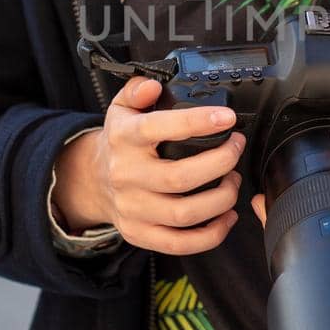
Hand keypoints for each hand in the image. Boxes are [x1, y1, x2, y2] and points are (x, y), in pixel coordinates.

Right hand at [54, 76, 246, 254]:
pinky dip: (211, 235)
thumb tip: (152, 85)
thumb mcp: (121, 108)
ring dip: (221, 198)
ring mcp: (132, 209)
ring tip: (233, 180)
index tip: (228, 118)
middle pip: (179, 178)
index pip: (159, 128)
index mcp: (124, 138)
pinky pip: (179, 244)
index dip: (197, 122)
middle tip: (236, 148)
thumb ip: (137, 90)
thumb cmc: (119, 143)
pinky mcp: (140, 233)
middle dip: (220, 163)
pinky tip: (226, 216)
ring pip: (184, 214)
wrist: (93, 180)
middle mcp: (126, 175)